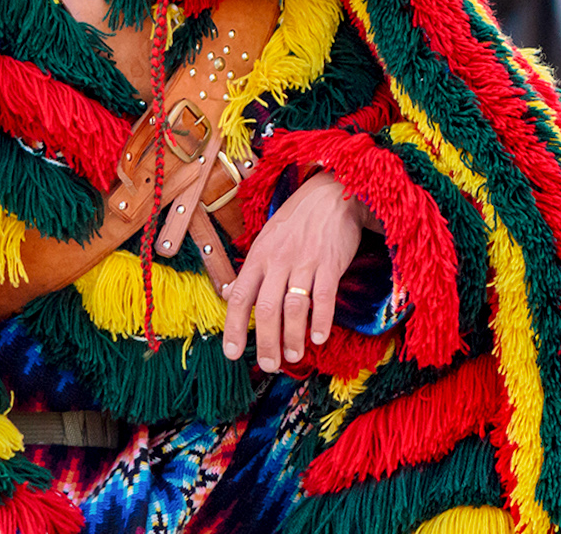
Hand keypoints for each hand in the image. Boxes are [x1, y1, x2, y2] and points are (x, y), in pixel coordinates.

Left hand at [221, 171, 377, 371]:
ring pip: (294, 306)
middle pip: (267, 308)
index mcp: (258, 257)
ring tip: (293, 356)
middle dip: (266, 342)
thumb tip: (229, 296)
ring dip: (293, 336)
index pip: (240, 296)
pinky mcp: (330, 263)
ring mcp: (305, 262)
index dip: (234, 327)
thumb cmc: (296, 222)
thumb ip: (251, 271)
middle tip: (269, 365)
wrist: (331, 195)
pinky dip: (322, 319)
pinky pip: (325, 296)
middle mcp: (278, 261)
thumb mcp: (266, 240)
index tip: (232, 353)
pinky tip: (319, 337)